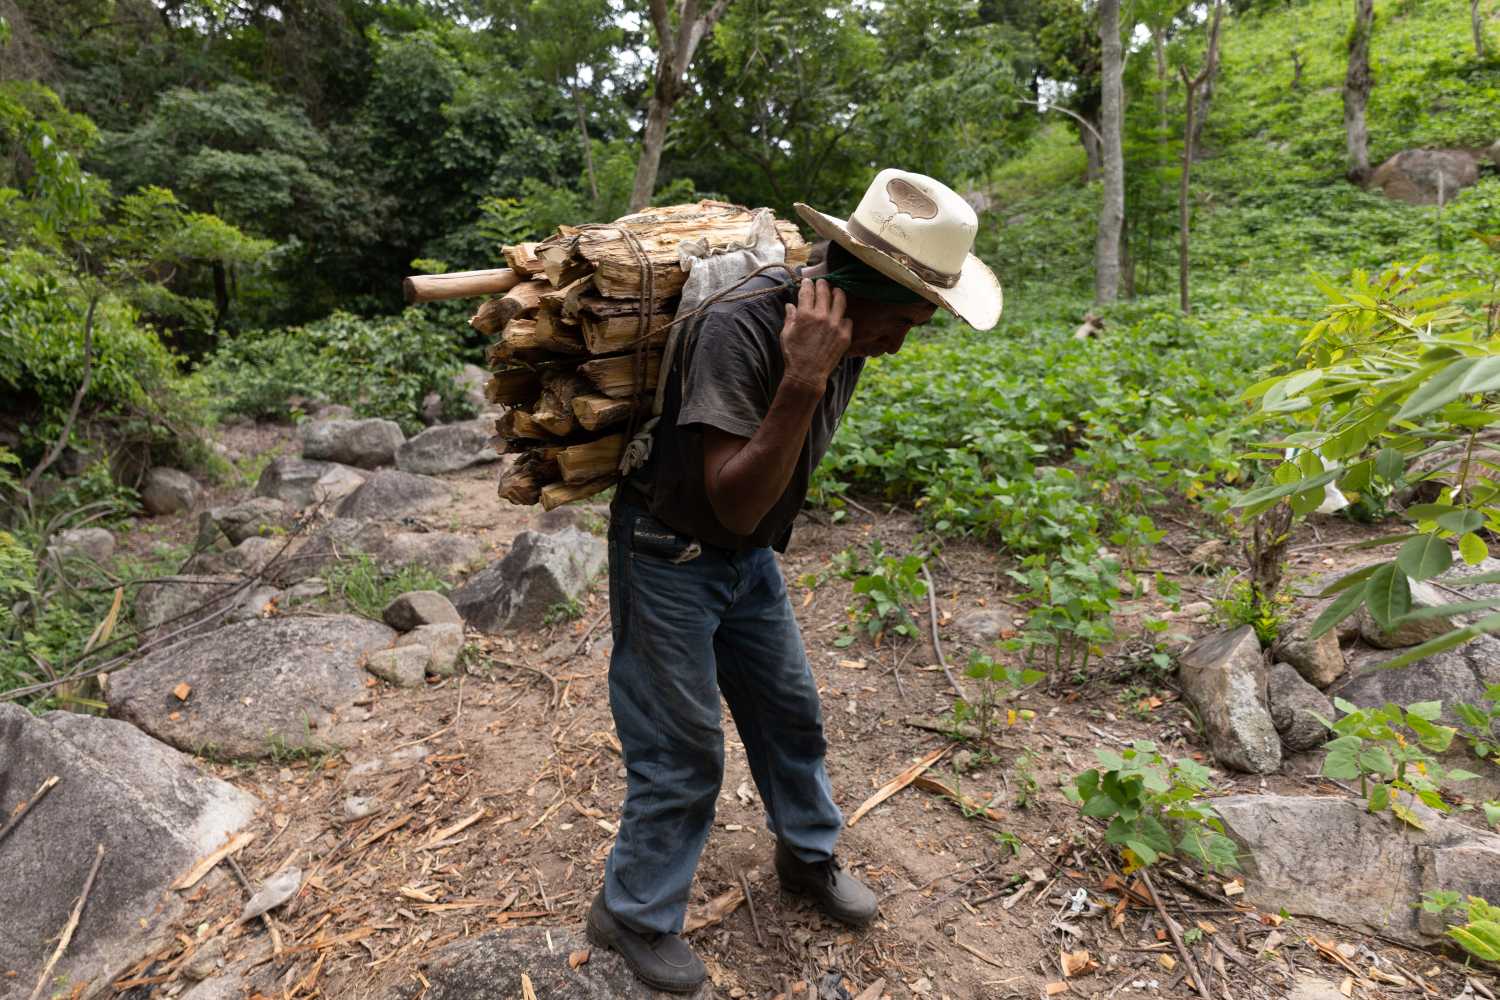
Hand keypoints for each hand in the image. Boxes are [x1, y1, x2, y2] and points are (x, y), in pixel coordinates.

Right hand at [780, 278, 852, 392]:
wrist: (807, 374)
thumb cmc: (793, 355)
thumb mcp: (786, 334)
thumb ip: (790, 317)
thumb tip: (790, 305)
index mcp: (805, 315)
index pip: (807, 292)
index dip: (807, 284)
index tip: (808, 281)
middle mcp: (822, 316)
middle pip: (825, 292)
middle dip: (823, 284)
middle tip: (823, 282)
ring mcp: (835, 325)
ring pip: (840, 301)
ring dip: (838, 293)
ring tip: (837, 291)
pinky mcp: (845, 335)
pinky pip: (848, 320)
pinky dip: (843, 317)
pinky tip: (841, 317)